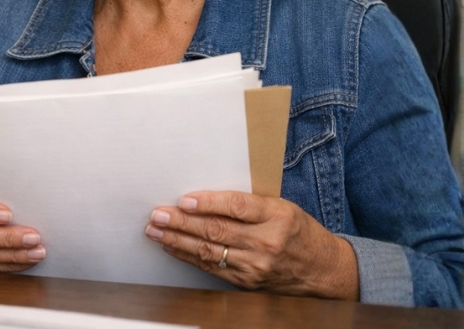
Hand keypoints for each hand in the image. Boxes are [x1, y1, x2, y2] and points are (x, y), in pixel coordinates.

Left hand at [145, 191, 357, 299]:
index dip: (208, 202)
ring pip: (208, 251)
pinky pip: (211, 268)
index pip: (237, 206)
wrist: (324, 271)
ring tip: (155, 230)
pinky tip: (172, 247)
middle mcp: (266, 242)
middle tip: (157, 214)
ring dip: (177, 240)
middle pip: (217, 230)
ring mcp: (256, 265)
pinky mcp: (247, 282)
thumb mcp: (282, 208)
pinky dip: (188, 256)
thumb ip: (249, 203)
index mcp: (277, 216)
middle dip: (181, 222)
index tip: (184, 200)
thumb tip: (203, 197)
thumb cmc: (298, 232)